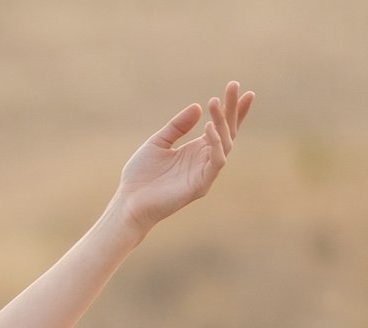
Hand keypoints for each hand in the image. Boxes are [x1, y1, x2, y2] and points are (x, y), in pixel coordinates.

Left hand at [111, 81, 253, 232]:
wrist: (129, 202)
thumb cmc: (141, 175)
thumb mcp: (158, 142)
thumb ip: (177, 126)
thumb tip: (198, 106)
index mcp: (196, 149)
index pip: (221, 127)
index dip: (232, 109)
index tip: (238, 88)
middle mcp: (205, 159)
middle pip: (227, 131)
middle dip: (232, 108)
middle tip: (233, 85)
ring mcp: (205, 172)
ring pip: (225, 143)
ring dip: (222, 122)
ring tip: (215, 103)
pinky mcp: (202, 185)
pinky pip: (217, 161)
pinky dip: (216, 144)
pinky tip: (209, 127)